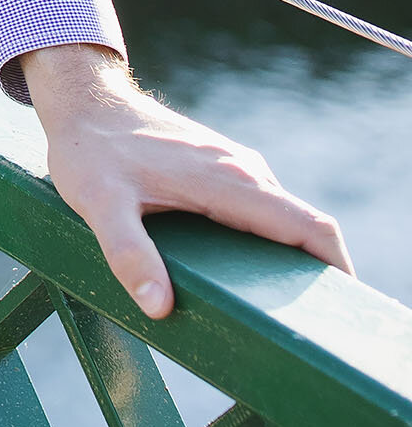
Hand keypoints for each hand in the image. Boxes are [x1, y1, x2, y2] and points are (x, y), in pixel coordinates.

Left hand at [21, 43, 350, 315]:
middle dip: (315, 274)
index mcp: (229, 181)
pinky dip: (269, 239)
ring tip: (275, 309)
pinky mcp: (221, 165)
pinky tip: (244, 271)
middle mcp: (244, 170)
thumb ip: (128, 254)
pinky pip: (262, 206)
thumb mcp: (98, 205)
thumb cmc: (90, 151)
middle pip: (303, 226)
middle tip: (304, 326)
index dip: (336, 266)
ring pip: (283, 216)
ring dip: (291, 257)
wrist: (85, 100)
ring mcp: (235, 164)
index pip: (308, 225)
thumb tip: (159, 306)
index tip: (342, 307)